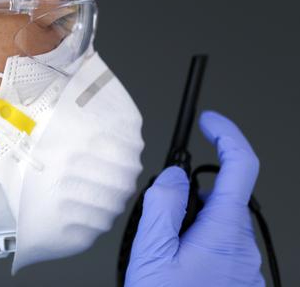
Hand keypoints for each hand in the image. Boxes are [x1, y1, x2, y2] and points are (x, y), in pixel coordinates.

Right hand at [125, 110, 264, 286]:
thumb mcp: (151, 254)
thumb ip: (161, 206)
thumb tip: (173, 178)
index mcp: (224, 231)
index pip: (241, 166)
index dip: (227, 134)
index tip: (210, 121)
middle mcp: (241, 246)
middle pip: (219, 197)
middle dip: (188, 195)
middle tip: (157, 217)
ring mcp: (242, 266)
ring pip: (215, 223)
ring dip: (187, 224)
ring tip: (159, 254)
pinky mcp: (237, 280)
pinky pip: (218, 246)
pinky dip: (195, 243)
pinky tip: (173, 267)